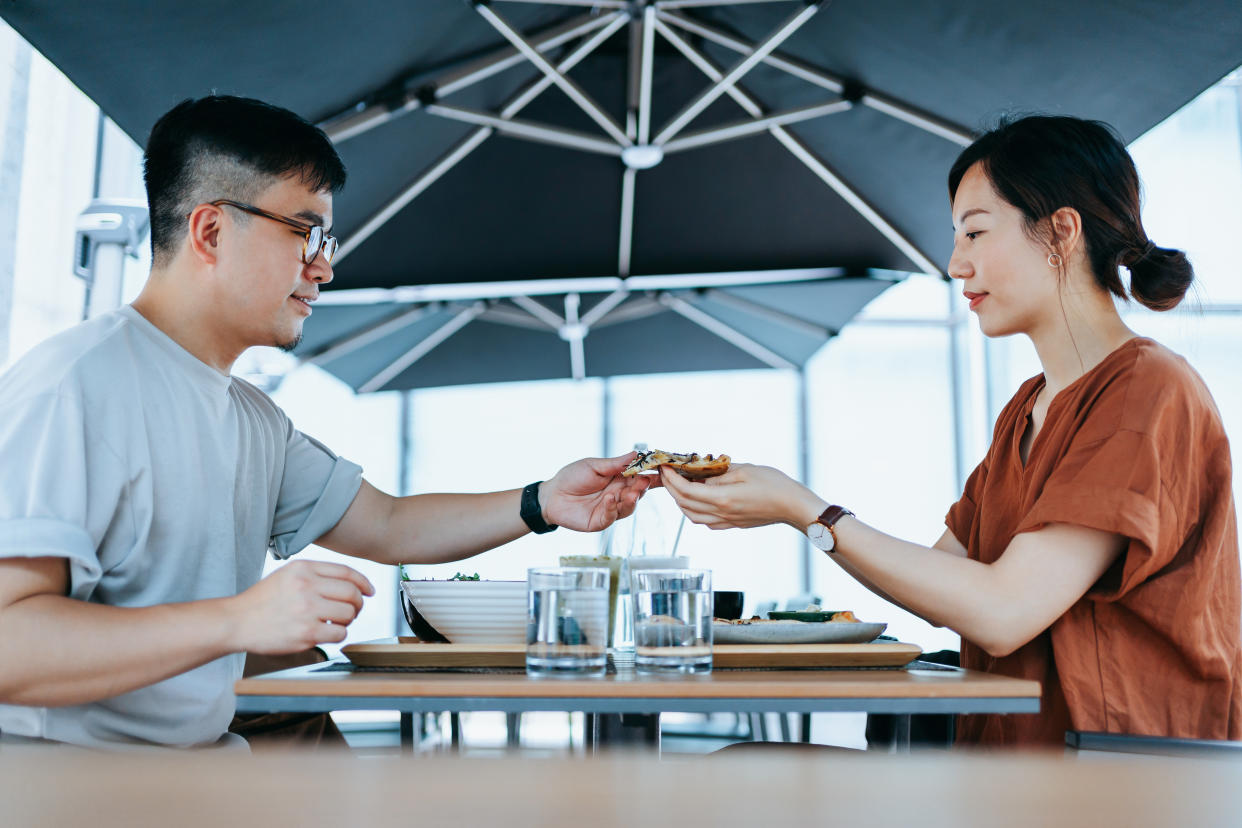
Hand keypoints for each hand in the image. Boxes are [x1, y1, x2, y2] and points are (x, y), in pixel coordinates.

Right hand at [228, 560, 374, 654]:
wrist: (236, 622)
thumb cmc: (262, 601)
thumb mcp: (287, 574)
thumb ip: (315, 575)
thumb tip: (350, 583)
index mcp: (303, 568)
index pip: (346, 572)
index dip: (364, 582)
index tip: (370, 590)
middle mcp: (306, 586)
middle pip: (352, 594)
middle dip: (358, 604)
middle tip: (352, 611)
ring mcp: (307, 610)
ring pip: (349, 614)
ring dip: (347, 621)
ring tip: (333, 622)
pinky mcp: (306, 633)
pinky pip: (339, 633)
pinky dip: (337, 634)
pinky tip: (325, 633)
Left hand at [540, 452, 654, 531]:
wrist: (552, 495)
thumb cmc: (572, 477)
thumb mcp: (594, 466)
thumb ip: (615, 464)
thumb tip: (636, 454)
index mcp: (619, 479)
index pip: (640, 477)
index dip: (652, 475)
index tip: (663, 470)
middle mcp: (618, 495)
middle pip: (638, 493)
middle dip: (643, 487)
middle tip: (644, 481)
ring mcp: (611, 509)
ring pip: (629, 507)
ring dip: (632, 500)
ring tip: (630, 492)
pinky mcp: (600, 521)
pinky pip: (611, 516)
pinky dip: (612, 508)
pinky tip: (609, 499)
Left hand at [659, 463, 824, 529]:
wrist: (794, 506)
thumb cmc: (774, 485)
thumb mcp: (744, 470)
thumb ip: (719, 473)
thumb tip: (699, 473)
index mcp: (722, 498)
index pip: (686, 491)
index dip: (671, 479)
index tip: (664, 467)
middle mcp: (721, 513)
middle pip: (684, 504)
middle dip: (671, 489)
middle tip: (667, 474)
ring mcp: (727, 522)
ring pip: (692, 516)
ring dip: (681, 501)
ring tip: (680, 485)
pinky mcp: (733, 525)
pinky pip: (706, 521)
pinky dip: (695, 510)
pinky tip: (699, 499)